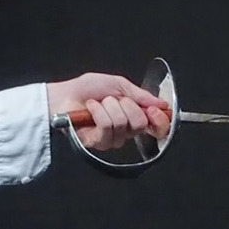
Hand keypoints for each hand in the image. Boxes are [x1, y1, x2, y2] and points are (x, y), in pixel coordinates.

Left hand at [46, 72, 172, 150]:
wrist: (65, 94)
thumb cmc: (89, 89)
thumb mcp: (119, 85)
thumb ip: (142, 95)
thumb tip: (162, 104)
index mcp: (134, 117)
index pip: (158, 128)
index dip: (160, 120)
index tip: (155, 109)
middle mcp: (126, 132)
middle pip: (140, 123)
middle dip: (127, 105)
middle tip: (113, 99)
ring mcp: (112, 139)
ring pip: (123, 123)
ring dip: (109, 106)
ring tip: (98, 103)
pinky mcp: (98, 143)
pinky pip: (107, 126)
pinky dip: (98, 112)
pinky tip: (90, 109)